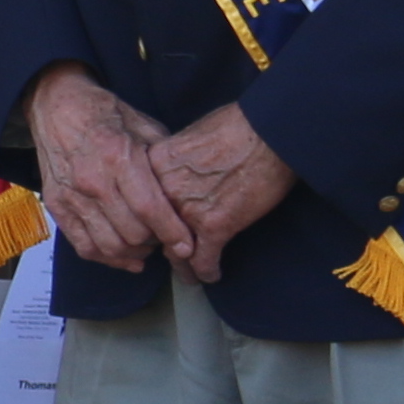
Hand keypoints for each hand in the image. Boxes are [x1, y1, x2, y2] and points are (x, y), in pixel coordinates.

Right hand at [25, 66, 185, 273]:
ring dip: (134, 253)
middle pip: (132, 232)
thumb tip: (186, 191)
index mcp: (118, 157)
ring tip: (147, 246)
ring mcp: (71, 195)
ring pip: (109, 244)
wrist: (56, 106)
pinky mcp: (56, 205)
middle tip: (168, 238)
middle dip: (156, 242)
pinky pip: (83, 245)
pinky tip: (125, 255)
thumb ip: (163, 161)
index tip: (187, 246)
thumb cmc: (105, 115)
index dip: (171, 232)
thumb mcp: (144, 126)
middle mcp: (92, 180)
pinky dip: (107, 257)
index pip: (149, 207)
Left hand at [142, 100, 298, 281]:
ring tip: (188, 275)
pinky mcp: (216, 226)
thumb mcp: (186, 138)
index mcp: (152, 166)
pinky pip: (204, 259)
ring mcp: (187, 211)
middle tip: (167, 254)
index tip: (151, 227)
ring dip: (183, 266)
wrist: (266, 132)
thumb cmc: (234, 127)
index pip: (137, 203)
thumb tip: (176, 173)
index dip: (145, 218)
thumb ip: (173, 162)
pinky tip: (211, 276)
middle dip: (160, 245)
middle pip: (152, 229)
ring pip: (176, 251)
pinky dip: (207, 272)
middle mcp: (162, 191)